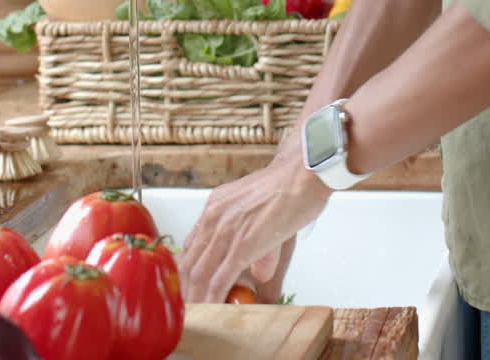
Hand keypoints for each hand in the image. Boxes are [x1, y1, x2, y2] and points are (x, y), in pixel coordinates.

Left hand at [179, 154, 330, 302]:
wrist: (302, 174)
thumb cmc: (287, 189)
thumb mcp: (260, 217)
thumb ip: (255, 247)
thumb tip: (258, 277)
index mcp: (215, 208)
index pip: (191, 246)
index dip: (188, 271)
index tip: (189, 287)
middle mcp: (214, 217)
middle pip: (191, 262)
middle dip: (188, 289)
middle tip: (191, 308)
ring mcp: (226, 230)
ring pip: (200, 273)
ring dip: (197, 298)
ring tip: (199, 316)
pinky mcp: (243, 244)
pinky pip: (219, 278)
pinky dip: (213, 298)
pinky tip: (213, 310)